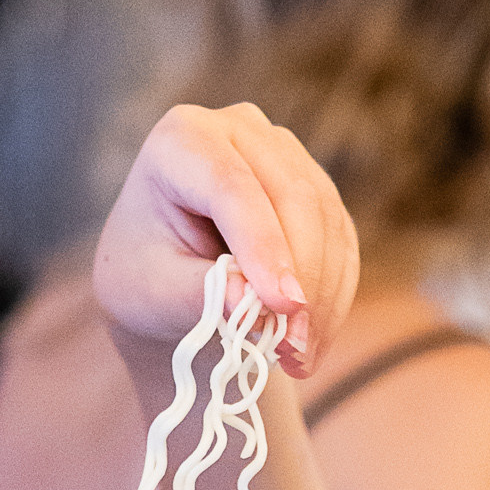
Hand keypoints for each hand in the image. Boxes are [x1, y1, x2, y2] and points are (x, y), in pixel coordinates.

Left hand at [93, 103, 359, 379]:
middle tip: (295, 351)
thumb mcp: (157, 293)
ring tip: (299, 359)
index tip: (283, 308)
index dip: (262, 246)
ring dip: (322, 297)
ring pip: (326, 219)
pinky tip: (313, 341)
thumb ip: (202, 295)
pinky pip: (341, 240)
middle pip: (292, 196)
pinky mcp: (316, 189)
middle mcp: (240, 130)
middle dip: (302, 278)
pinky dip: (334, 295)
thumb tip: (256, 306)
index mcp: (183, 139)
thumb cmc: (148, 280)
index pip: (231, 186)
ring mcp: (284, 153)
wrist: (165, 280)